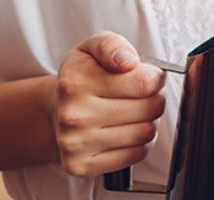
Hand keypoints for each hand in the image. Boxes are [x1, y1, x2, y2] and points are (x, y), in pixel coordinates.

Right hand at [52, 32, 166, 176]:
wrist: (57, 108)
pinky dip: (139, 143)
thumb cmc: (83, 76)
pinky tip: (125, 131)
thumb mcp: (93, 48)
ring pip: (146, 133)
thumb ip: (112, 46)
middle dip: (154, 98)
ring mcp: (75, 144)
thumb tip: (127, 61)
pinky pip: (136, 155)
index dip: (156, 78)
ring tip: (133, 112)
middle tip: (141, 95)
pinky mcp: (81, 166)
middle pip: (150, 108)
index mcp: (75, 83)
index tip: (148, 76)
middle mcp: (72, 116)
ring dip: (148, 121)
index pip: (145, 83)